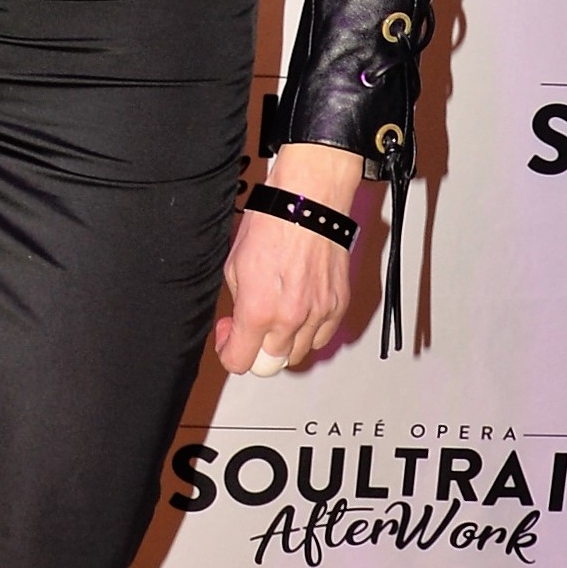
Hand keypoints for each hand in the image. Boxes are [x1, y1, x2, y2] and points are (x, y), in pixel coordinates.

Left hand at [214, 141, 359, 375]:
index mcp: (257, 311)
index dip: (229, 353)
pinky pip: (322, 337)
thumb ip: (238, 305)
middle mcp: (290, 319)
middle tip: (251, 329)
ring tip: (276, 317)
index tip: (228, 338)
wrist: (308, 203)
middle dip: (256, 351)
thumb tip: (239, 325)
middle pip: (270, 364)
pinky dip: (309, 332)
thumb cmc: (271, 225)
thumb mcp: (234, 267)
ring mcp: (318, 314)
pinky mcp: (338, 305)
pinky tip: (299, 311)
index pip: (240, 363)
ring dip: (283, 342)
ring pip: (298, 353)